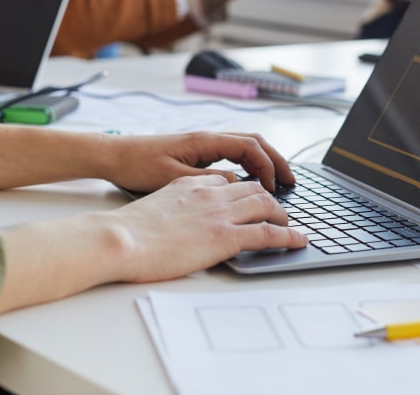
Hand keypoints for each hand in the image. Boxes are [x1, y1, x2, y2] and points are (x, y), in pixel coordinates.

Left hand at [101, 131, 294, 192]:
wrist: (114, 155)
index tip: (276, 188)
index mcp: (204, 141)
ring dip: (263, 161)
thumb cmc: (137, 165)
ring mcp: (202, 145)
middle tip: (291, 181)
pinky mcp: (196, 153)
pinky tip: (249, 182)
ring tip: (277, 182)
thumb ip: (206, 181)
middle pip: (253, 142)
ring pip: (244, 146)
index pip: (249, 147)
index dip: (268, 166)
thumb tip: (236, 183)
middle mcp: (207, 138)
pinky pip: (231, 154)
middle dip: (275, 160)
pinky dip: (247, 164)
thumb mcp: (173, 178)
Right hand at [103, 174, 307, 282]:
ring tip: (289, 222)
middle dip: (269, 195)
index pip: (226, 179)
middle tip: (278, 206)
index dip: (242, 188)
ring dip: (282, 212)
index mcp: (190, 184)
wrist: (120, 239)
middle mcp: (209, 193)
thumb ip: (174, 204)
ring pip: (265, 203)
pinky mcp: (225, 236)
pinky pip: (268, 232)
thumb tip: (180, 218)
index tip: (248, 197)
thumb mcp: (154, 204)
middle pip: (251, 187)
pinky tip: (298, 240)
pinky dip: (288, 235)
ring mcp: (219, 213)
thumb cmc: (128, 229)